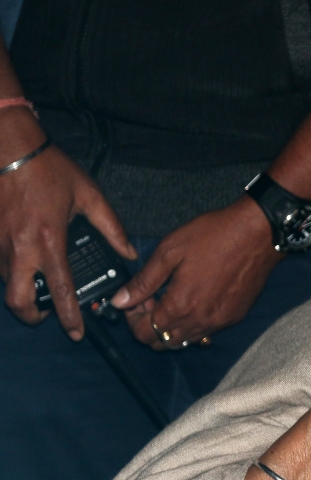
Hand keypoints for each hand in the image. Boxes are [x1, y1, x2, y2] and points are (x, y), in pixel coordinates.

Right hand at [0, 108, 134, 339]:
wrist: (10, 147)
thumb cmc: (50, 170)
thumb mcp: (90, 196)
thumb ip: (112, 227)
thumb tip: (128, 253)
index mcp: (49, 241)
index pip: (60, 290)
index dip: (69, 317)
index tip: (76, 333)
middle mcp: (19, 248)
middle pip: (18, 300)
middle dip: (33, 315)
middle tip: (48, 315)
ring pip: (5, 283)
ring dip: (21, 292)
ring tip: (40, 287)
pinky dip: (10, 272)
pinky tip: (26, 264)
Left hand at [111, 198, 281, 348]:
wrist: (259, 234)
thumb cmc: (215, 236)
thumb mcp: (170, 251)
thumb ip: (143, 281)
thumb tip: (120, 301)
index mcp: (180, 306)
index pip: (144, 333)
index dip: (133, 318)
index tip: (138, 298)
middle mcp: (200, 321)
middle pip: (163, 343)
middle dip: (150, 325)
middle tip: (153, 298)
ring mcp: (220, 322)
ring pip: (185, 340)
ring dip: (173, 325)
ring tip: (175, 297)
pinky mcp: (235, 317)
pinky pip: (207, 331)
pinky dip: (194, 322)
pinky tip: (197, 297)